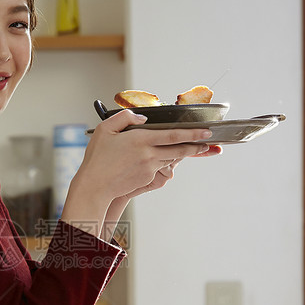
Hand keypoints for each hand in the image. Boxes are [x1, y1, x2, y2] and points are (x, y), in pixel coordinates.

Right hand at [60, 110, 219, 237]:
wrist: (95, 186)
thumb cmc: (97, 157)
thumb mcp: (105, 129)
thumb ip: (125, 118)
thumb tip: (142, 118)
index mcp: (140, 140)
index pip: (173, 135)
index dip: (192, 133)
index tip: (206, 131)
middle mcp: (149, 155)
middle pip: (179, 149)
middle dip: (196, 145)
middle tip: (209, 142)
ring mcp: (149, 168)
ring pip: (171, 158)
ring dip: (182, 153)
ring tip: (193, 148)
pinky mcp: (147, 179)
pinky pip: (159, 167)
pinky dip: (162, 161)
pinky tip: (159, 158)